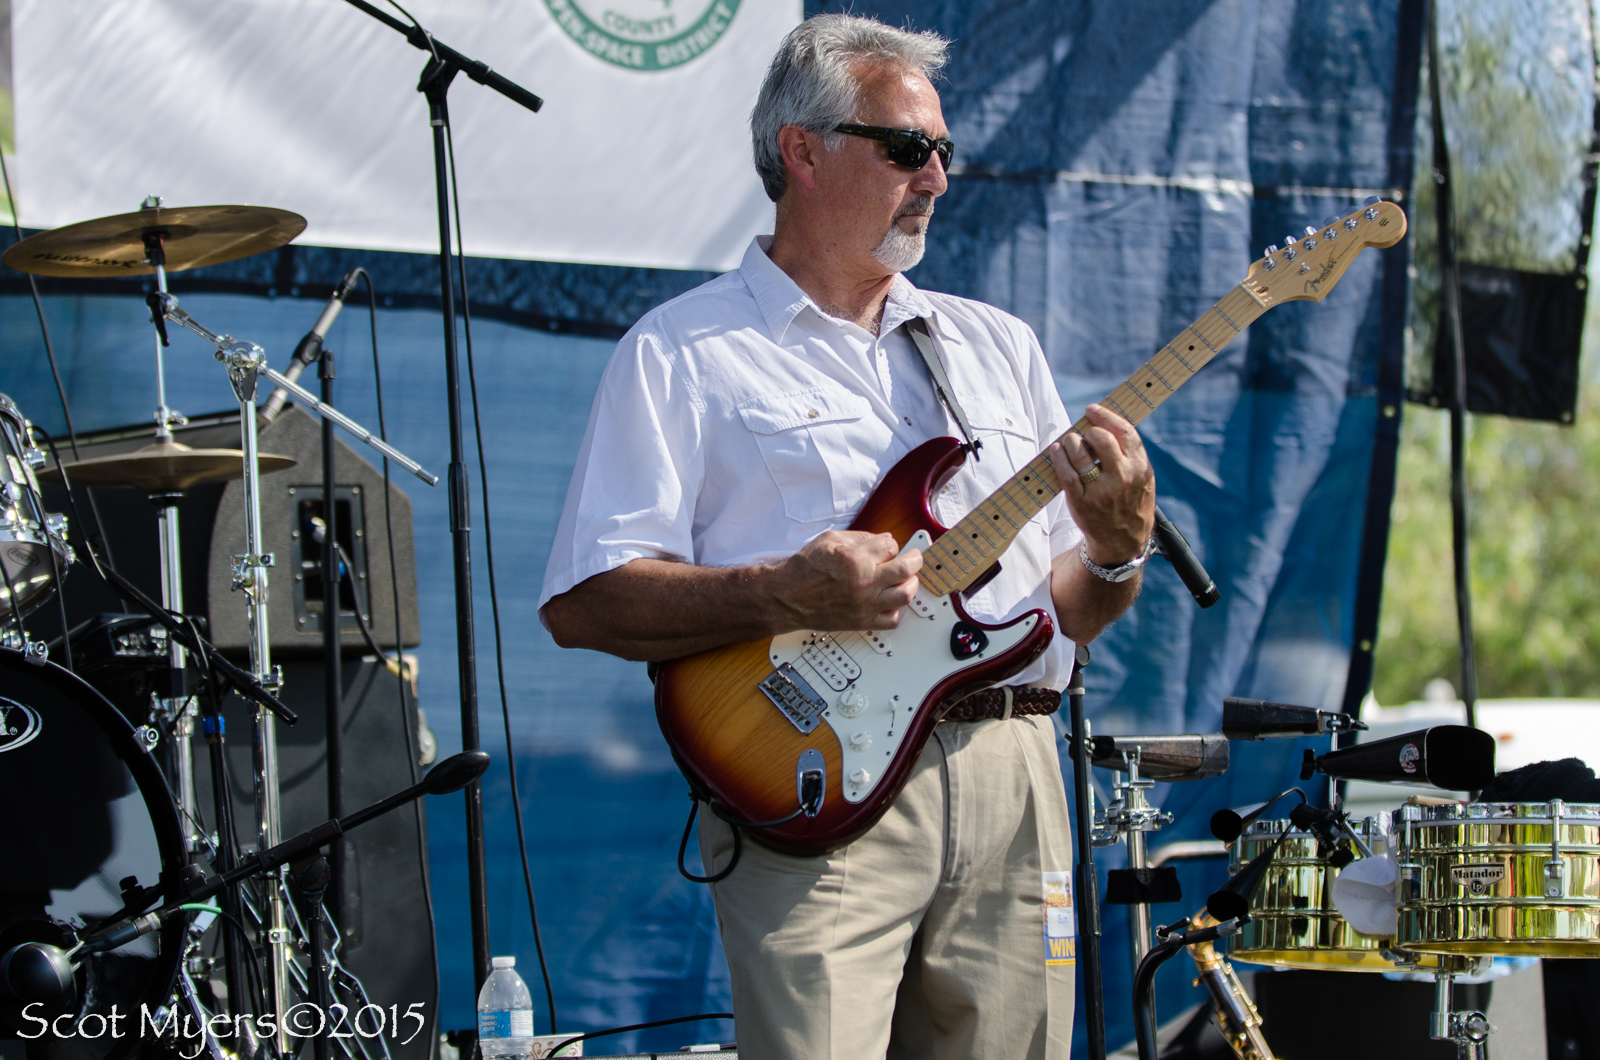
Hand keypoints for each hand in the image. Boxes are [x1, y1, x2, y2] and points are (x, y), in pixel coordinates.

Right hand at [768, 530, 922, 631]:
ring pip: (905, 595)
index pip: (890, 546)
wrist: (787, 597)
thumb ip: (860, 538)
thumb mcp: (829, 540)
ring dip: (911, 584)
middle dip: (914, 559)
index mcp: (854, 559)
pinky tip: (891, 601)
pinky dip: (897, 610)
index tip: (888, 547)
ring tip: (906, 579)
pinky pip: (891, 620)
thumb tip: (884, 540)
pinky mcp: (861, 622)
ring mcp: (864, 604)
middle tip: (913, 558)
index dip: (891, 544)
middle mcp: (863, 582)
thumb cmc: (804, 570)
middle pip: (906, 569)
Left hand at [1049, 404, 1155, 565]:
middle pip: (1100, 439)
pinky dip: (1058, 457)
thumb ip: (1130, 453)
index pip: (1124, 432)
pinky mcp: (1082, 502)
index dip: (1106, 416)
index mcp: (1140, 468)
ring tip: (1070, 442)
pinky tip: (1057, 450)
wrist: (1124, 541)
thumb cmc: (1131, 502)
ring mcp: (1101, 491)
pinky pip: (1066, 474)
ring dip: (1071, 441)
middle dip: (1088, 430)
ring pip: (1080, 453)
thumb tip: (1107, 423)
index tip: (1093, 410)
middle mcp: (1122, 478)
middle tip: (1084, 433)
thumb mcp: (1143, 478)